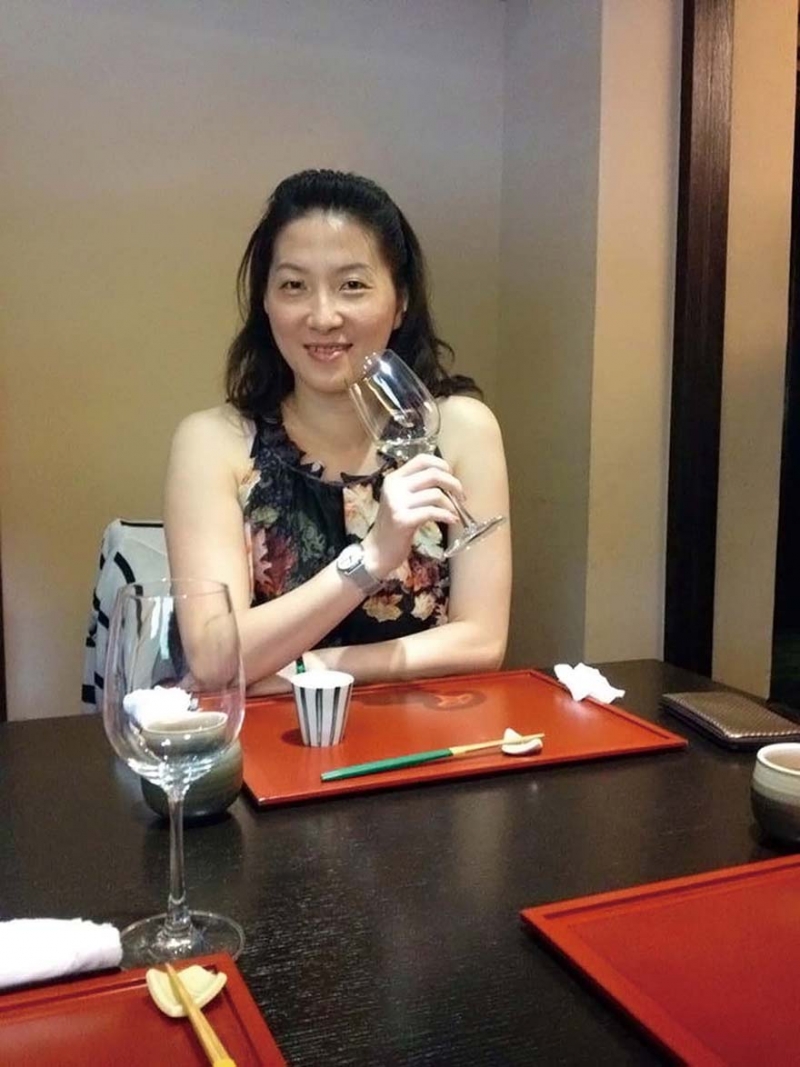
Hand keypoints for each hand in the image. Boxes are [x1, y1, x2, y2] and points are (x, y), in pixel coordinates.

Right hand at [362, 453, 461, 577]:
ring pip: (435, 494)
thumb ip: (416, 487)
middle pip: (433, 474)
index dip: (442, 465)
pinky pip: (432, 512)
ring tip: (454, 513)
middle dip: (453, 484)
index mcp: (394, 479)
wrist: (377, 551)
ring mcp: (397, 504)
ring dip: (451, 504)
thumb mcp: (400, 500)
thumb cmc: (394, 526)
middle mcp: (394, 487)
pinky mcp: (402, 520)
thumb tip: (448, 479)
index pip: (422, 460)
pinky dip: (447, 515)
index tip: (451, 476)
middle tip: (461, 496)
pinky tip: (452, 520)